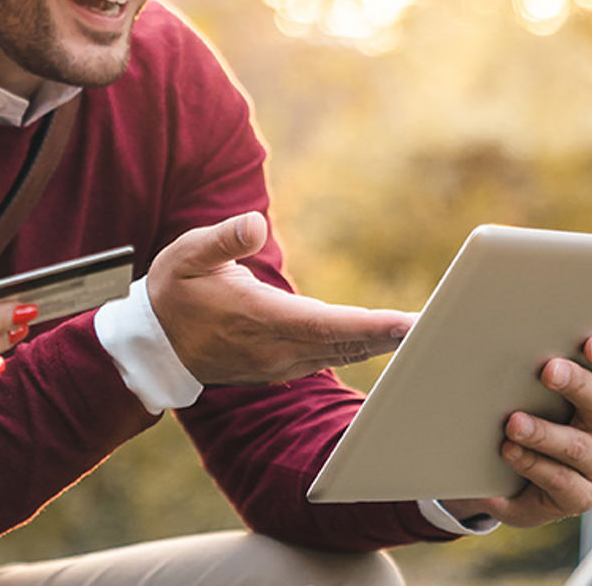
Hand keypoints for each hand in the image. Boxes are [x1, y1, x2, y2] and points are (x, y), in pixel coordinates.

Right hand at [147, 211, 415, 384]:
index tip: (407, 325)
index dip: (371, 325)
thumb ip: (224, 238)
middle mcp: (277, 348)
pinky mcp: (281, 366)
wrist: (153, 344)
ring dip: (381, 343)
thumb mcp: (187, 253)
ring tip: (422, 332)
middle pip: (347, 343)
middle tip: (438, 328)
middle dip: (392, 336)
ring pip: (342, 353)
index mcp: (260, 318)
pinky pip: (330, 357)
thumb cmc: (173, 291)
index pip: (328, 324)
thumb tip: (256, 224)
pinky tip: (386, 338)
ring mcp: (280, 363)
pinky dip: (359, 347)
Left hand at [442, 328, 591, 526]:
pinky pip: (565, 484)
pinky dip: (535, 466)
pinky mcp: (577, 494)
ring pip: (585, 447)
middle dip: (578, 383)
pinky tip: (507, 453)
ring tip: (512, 422)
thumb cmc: (499, 401)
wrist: (487, 462)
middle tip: (546, 369)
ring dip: (548, 432)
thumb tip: (445, 315)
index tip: (591, 340)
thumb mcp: (500, 370)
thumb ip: (496, 343)